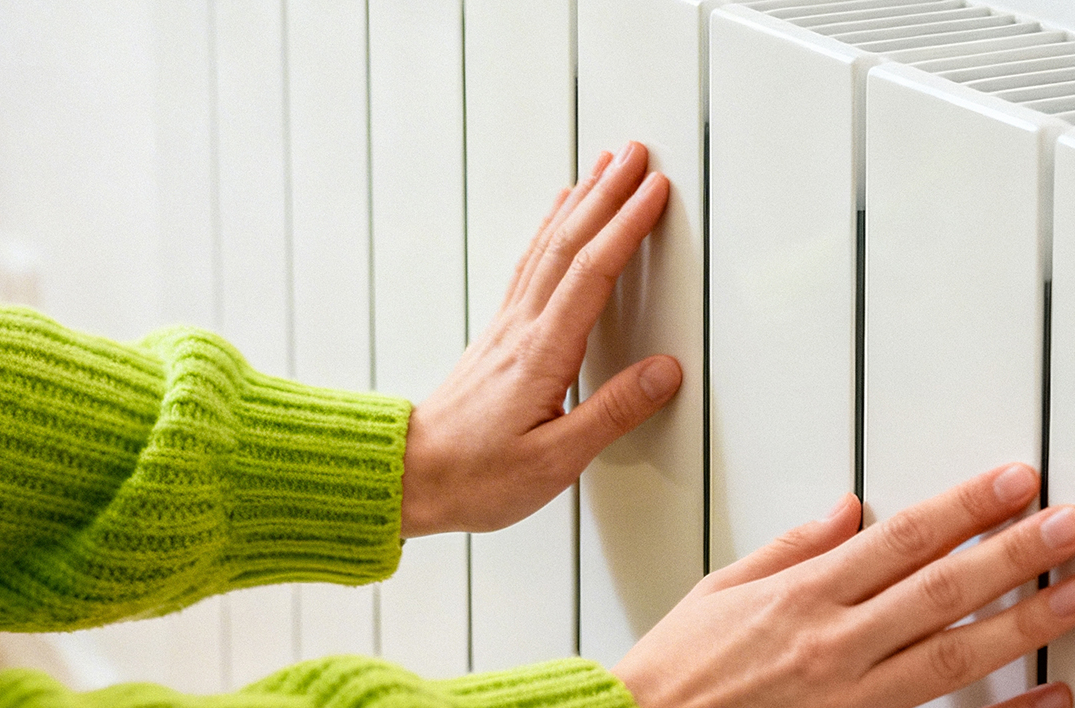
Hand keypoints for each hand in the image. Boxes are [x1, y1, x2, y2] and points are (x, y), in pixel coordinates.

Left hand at [401, 142, 677, 536]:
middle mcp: (521, 329)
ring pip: (547, 246)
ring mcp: (506, 328)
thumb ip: (612, 413)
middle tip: (638, 153)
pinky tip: (558, 218)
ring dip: (580, 202)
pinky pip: (530, 265)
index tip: (655, 190)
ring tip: (604, 165)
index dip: (626, 226)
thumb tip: (665, 372)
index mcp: (542, 354)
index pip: (591, 273)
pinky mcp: (498, 336)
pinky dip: (550, 230)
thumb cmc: (476, 476)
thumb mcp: (555, 461)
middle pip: (568, 243)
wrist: (409, 477)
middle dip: (607, 193)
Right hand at [613, 464, 1074, 707]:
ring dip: (1022, 623)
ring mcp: (851, 698)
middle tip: (1070, 525)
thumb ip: (793, 548)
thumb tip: (848, 511)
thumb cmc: (677, 673)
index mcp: (803, 596)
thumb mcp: (722, 589)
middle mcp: (834, 644)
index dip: (966, 506)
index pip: (904, 538)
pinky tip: (1050, 697)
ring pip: (955, 656)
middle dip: (1014, 552)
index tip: (1013, 481)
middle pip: (942, 590)